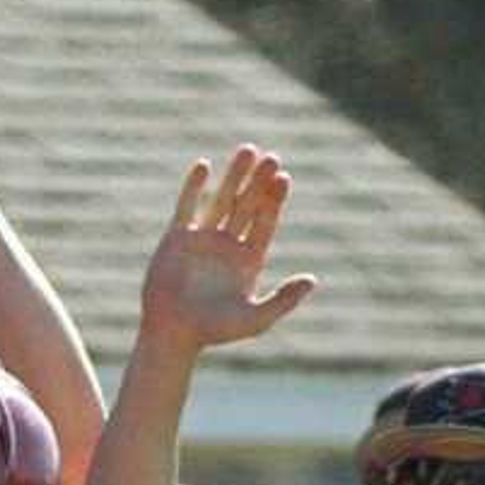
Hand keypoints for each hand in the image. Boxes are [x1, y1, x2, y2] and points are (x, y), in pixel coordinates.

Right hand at [140, 146, 317, 353]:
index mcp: (249, 259)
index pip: (266, 222)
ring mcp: (203, 239)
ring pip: (222, 200)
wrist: (173, 334)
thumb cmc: (215, 332)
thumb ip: (284, 300)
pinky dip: (193, 187)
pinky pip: (187, 206)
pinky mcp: (177, 238)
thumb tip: (311, 280)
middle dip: (259, 182)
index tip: (284, 178)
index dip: (275, 199)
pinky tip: (204, 165)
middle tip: (272, 157)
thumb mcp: (256, 319)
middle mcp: (228, 245)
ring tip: (247, 150)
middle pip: (248, 205)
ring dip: (234, 176)